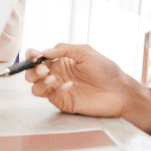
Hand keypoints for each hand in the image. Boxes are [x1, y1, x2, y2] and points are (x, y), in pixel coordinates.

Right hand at [24, 44, 150, 134]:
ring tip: (51, 78)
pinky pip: (50, 96)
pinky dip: (55, 89)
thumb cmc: (105, 69)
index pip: (39, 56)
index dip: (32, 55)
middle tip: (42, 69)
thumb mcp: (85, 52)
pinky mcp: (63, 101)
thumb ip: (64, 49)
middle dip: (32, 70)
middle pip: (32, 73)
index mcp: (60, 60)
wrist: (119, 91)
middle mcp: (57, 74)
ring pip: (36, 86)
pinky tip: (69, 85)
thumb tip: (44, 51)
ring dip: (39, 81)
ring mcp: (58, 88)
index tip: (32, 54)